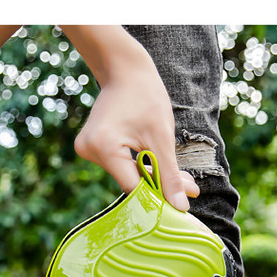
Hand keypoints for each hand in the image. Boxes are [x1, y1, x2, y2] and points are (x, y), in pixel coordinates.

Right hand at [72, 53, 198, 210]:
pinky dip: (139, 167)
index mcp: (104, 147)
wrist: (124, 70)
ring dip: (151, 176)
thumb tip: (181, 207)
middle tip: (190, 187)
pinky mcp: (90, 148)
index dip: (158, 195)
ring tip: (179, 175)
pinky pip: (119, 167)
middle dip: (160, 185)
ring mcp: (85, 150)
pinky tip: (157, 164)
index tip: (182, 202)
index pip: (132, 187)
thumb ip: (170, 175)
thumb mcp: (162, 137)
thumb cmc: (145, 95)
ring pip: (125, 176)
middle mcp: (88, 151)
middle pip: (129, 182)